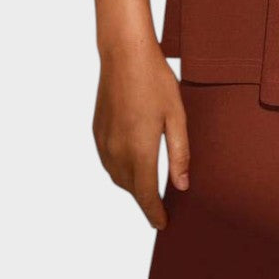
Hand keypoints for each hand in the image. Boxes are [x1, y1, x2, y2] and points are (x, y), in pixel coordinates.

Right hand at [92, 38, 189, 229]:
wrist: (125, 55)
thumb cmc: (155, 81)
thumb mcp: (177, 116)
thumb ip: (179, 153)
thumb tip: (181, 185)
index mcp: (139, 150)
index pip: (146, 194)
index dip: (154, 212)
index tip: (162, 224)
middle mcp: (117, 151)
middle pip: (131, 188)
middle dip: (145, 200)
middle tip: (160, 205)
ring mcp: (104, 142)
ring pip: (116, 177)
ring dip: (132, 186)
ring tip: (148, 186)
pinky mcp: (97, 131)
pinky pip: (107, 161)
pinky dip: (119, 170)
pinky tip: (131, 163)